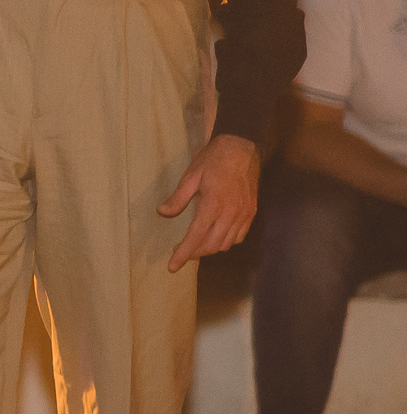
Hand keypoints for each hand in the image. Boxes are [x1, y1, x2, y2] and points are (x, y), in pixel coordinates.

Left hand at [158, 133, 259, 271]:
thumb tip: (162, 212)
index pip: (196, 237)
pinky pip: (239, 236)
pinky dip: (225, 242)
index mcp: (213, 205)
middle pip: (212, 245)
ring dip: (209, 249)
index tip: (172, 266)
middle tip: (179, 251)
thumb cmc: (213, 160)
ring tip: (194, 246)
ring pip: (226, 244)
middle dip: (194, 253)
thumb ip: (177, 198)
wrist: (242, 147)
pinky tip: (215, 237)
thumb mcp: (190, 176)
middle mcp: (231, 213)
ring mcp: (244, 214)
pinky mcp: (251, 212)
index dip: (183, 254)